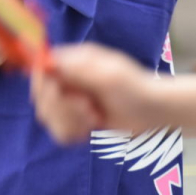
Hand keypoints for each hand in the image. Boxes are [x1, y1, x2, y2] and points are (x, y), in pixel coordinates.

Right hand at [31, 43, 161, 144]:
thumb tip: (48, 62)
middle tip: (88, 106)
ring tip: (94, 117)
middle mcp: (69, 80)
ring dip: (70, 121)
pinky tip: (92, 127)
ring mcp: (72, 101)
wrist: (154, 111)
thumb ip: (78, 68)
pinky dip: (73, 133)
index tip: (58, 94)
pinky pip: (59, 133)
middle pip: (41, 97)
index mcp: (74, 62)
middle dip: (62, 107)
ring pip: (48, 117)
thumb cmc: (135, 87)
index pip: (41, 69)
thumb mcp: (109, 74)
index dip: (43, 84)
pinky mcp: (77, 121)